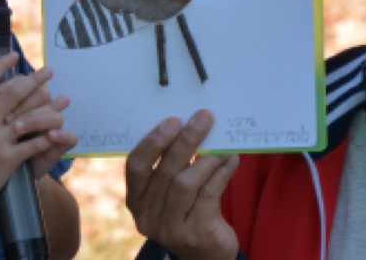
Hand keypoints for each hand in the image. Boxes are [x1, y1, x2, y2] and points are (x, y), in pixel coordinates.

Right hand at [0, 53, 65, 212]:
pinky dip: (46, 137)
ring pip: (27, 118)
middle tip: (49, 71)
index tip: (15, 56)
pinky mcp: (6, 159)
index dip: (2, 65)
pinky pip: (31, 145)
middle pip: (13, 94)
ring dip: (49, 107)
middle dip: (34, 80)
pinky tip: (59, 130)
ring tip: (63, 99)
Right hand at [125, 110, 238, 259]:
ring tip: (221, 145)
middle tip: (203, 119)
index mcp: (135, 199)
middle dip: (185, 141)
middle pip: (164, 172)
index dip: (153, 142)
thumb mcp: (169, 192)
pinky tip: (230, 161)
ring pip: (186, 184)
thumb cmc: (187, 211)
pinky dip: (221, 174)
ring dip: (206, 159)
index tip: (173, 120)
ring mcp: (170, 229)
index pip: (136, 166)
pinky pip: (208, 196)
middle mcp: (147, 216)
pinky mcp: (195, 235)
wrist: (205, 254)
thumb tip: (192, 125)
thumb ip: (171, 166)